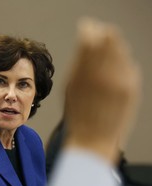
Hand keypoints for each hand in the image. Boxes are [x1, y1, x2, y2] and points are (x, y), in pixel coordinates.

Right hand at [64, 18, 140, 163]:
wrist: (92, 139)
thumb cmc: (77, 115)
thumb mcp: (70, 86)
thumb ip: (79, 62)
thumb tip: (86, 41)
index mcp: (84, 71)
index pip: (90, 36)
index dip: (88, 29)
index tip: (87, 28)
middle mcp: (104, 72)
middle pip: (109, 37)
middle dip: (103, 34)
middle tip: (99, 37)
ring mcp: (120, 80)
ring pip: (122, 49)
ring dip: (113, 48)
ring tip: (105, 58)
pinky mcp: (132, 87)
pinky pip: (130, 65)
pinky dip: (122, 63)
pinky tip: (113, 73)